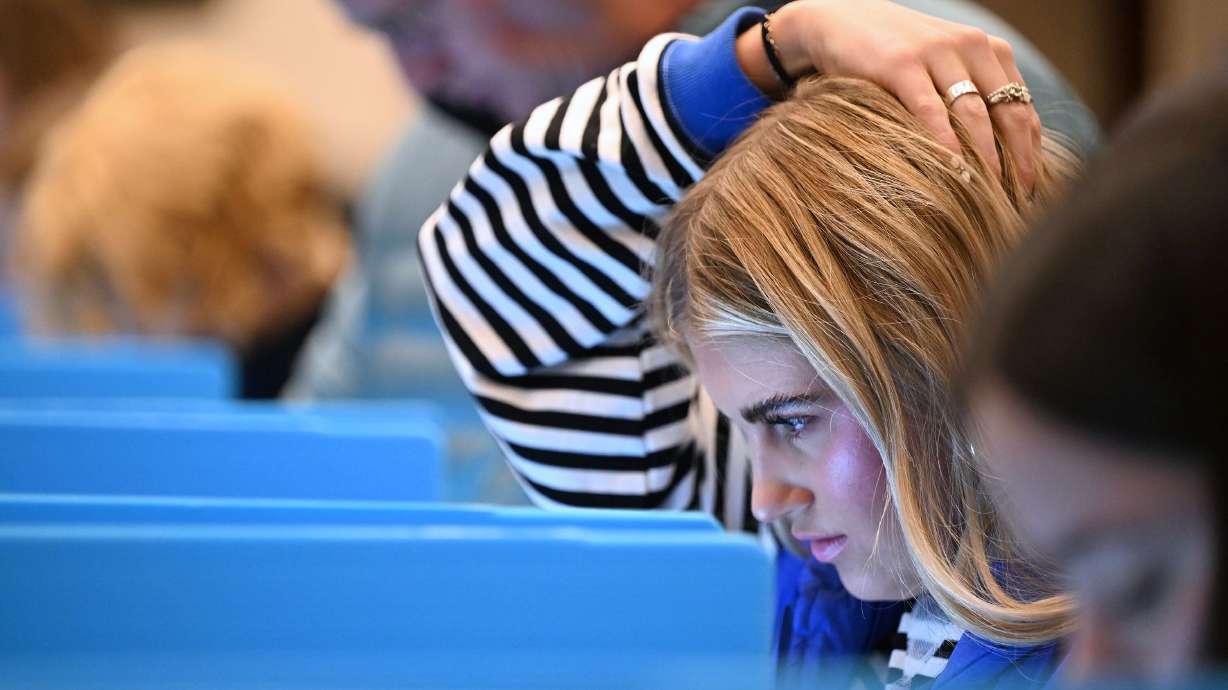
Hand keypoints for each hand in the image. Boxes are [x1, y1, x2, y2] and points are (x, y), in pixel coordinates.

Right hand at [736, 0, 1041, 188]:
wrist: (838, 23)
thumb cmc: (892, 53)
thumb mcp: (940, 65)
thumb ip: (968, 92)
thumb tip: (997, 150)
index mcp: (987, 49)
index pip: (1024, 106)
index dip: (1031, 150)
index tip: (1029, 187)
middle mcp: (970, 45)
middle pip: (1009, 112)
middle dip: (1018, 160)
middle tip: (1018, 199)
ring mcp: (936, 52)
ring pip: (975, 114)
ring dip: (986, 158)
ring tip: (989, 194)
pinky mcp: (901, 64)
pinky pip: (931, 111)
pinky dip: (944, 143)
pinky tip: (952, 170)